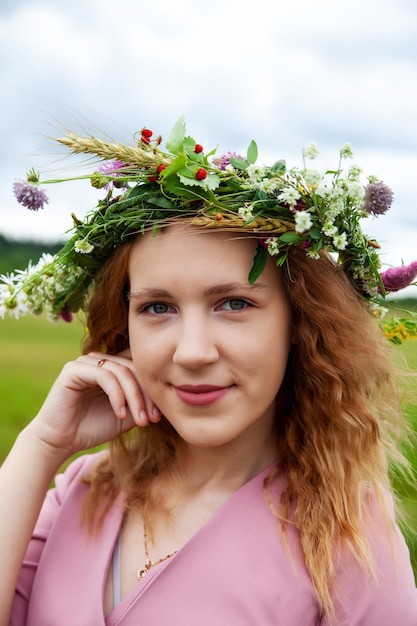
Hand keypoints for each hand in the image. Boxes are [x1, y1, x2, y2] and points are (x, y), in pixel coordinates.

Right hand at [26, 349, 160, 459]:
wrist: (61, 442)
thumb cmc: (93, 428)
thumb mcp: (126, 414)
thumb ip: (142, 401)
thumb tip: (168, 396)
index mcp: (112, 367)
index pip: (140, 367)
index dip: (153, 389)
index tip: (160, 416)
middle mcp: (100, 360)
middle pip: (134, 368)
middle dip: (147, 395)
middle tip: (153, 418)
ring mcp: (86, 362)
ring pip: (122, 372)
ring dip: (135, 398)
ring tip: (140, 420)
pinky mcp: (74, 369)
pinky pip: (105, 376)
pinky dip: (117, 396)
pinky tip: (121, 413)